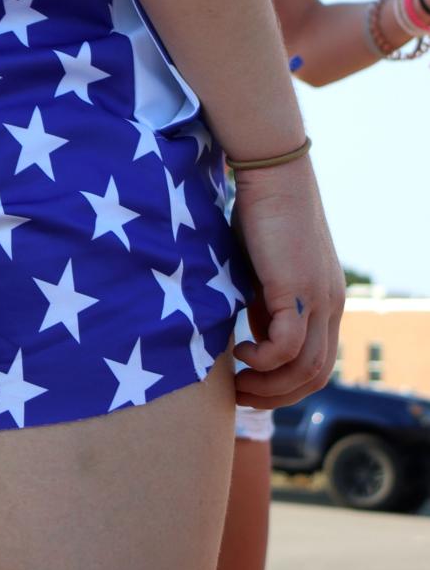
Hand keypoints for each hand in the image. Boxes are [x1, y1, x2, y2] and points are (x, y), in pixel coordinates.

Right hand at [230, 157, 343, 408]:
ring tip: (237, 383)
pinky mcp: (297, 289)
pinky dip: (264, 360)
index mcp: (325, 299)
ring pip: (306, 368)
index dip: (286, 382)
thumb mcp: (261, 267)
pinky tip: (240, 351)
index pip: (318, 361)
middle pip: (316, 375)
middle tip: (241, 396)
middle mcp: (330, 304)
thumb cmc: (260, 212)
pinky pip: (288, 345)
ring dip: (270, 386)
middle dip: (278, 395)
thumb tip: (252, 331)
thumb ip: (262, 300)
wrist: (271, 172)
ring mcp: (318, 298)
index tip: (251, 383)